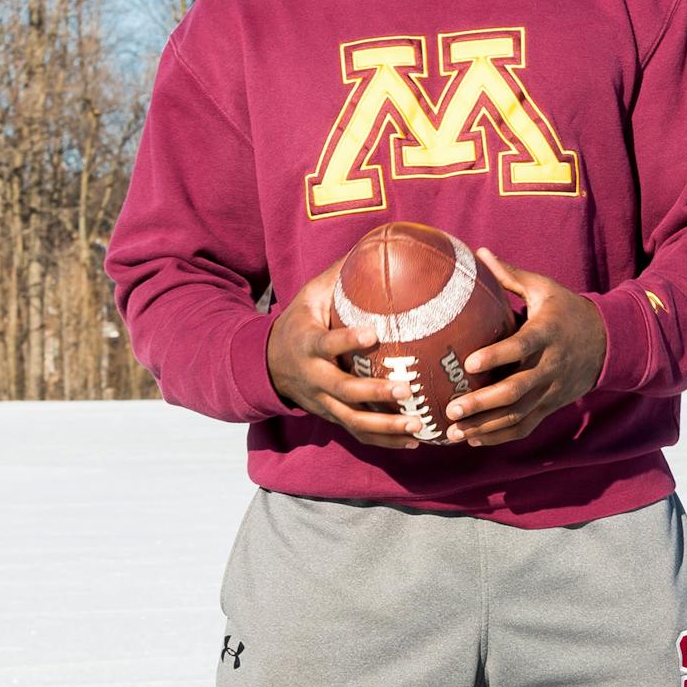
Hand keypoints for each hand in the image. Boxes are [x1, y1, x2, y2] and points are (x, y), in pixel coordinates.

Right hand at [266, 266, 425, 449]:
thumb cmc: (300, 322)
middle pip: (342, 391)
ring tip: (418, 426)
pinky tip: (415, 441)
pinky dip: (386, 441)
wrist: (268, 363)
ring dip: (385, 426)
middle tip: (406, 388)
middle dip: (373, 393)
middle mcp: (313, 377)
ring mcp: (322, 402)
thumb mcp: (310, 297)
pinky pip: (358, 433)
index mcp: (307, 344)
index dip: (348, 340)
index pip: (327, 343)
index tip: (374, 333)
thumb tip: (379, 245)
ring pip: (353, 420)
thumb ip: (340, 276)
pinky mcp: (331, 417)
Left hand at [444, 248, 606, 445]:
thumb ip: (510, 275)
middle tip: (452, 408)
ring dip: (486, 426)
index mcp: (547, 334)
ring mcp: (552, 390)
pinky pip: (526, 425)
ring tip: (454, 432)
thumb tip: (479, 252)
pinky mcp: (552, 405)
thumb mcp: (544, 289)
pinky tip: (474, 439)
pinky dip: (501, 435)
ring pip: (519, 414)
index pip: (521, 347)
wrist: (610, 342)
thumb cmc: (567, 310)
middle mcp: (550, 366)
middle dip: (484, 402)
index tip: (469, 361)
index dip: (497, 355)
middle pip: (517, 389)